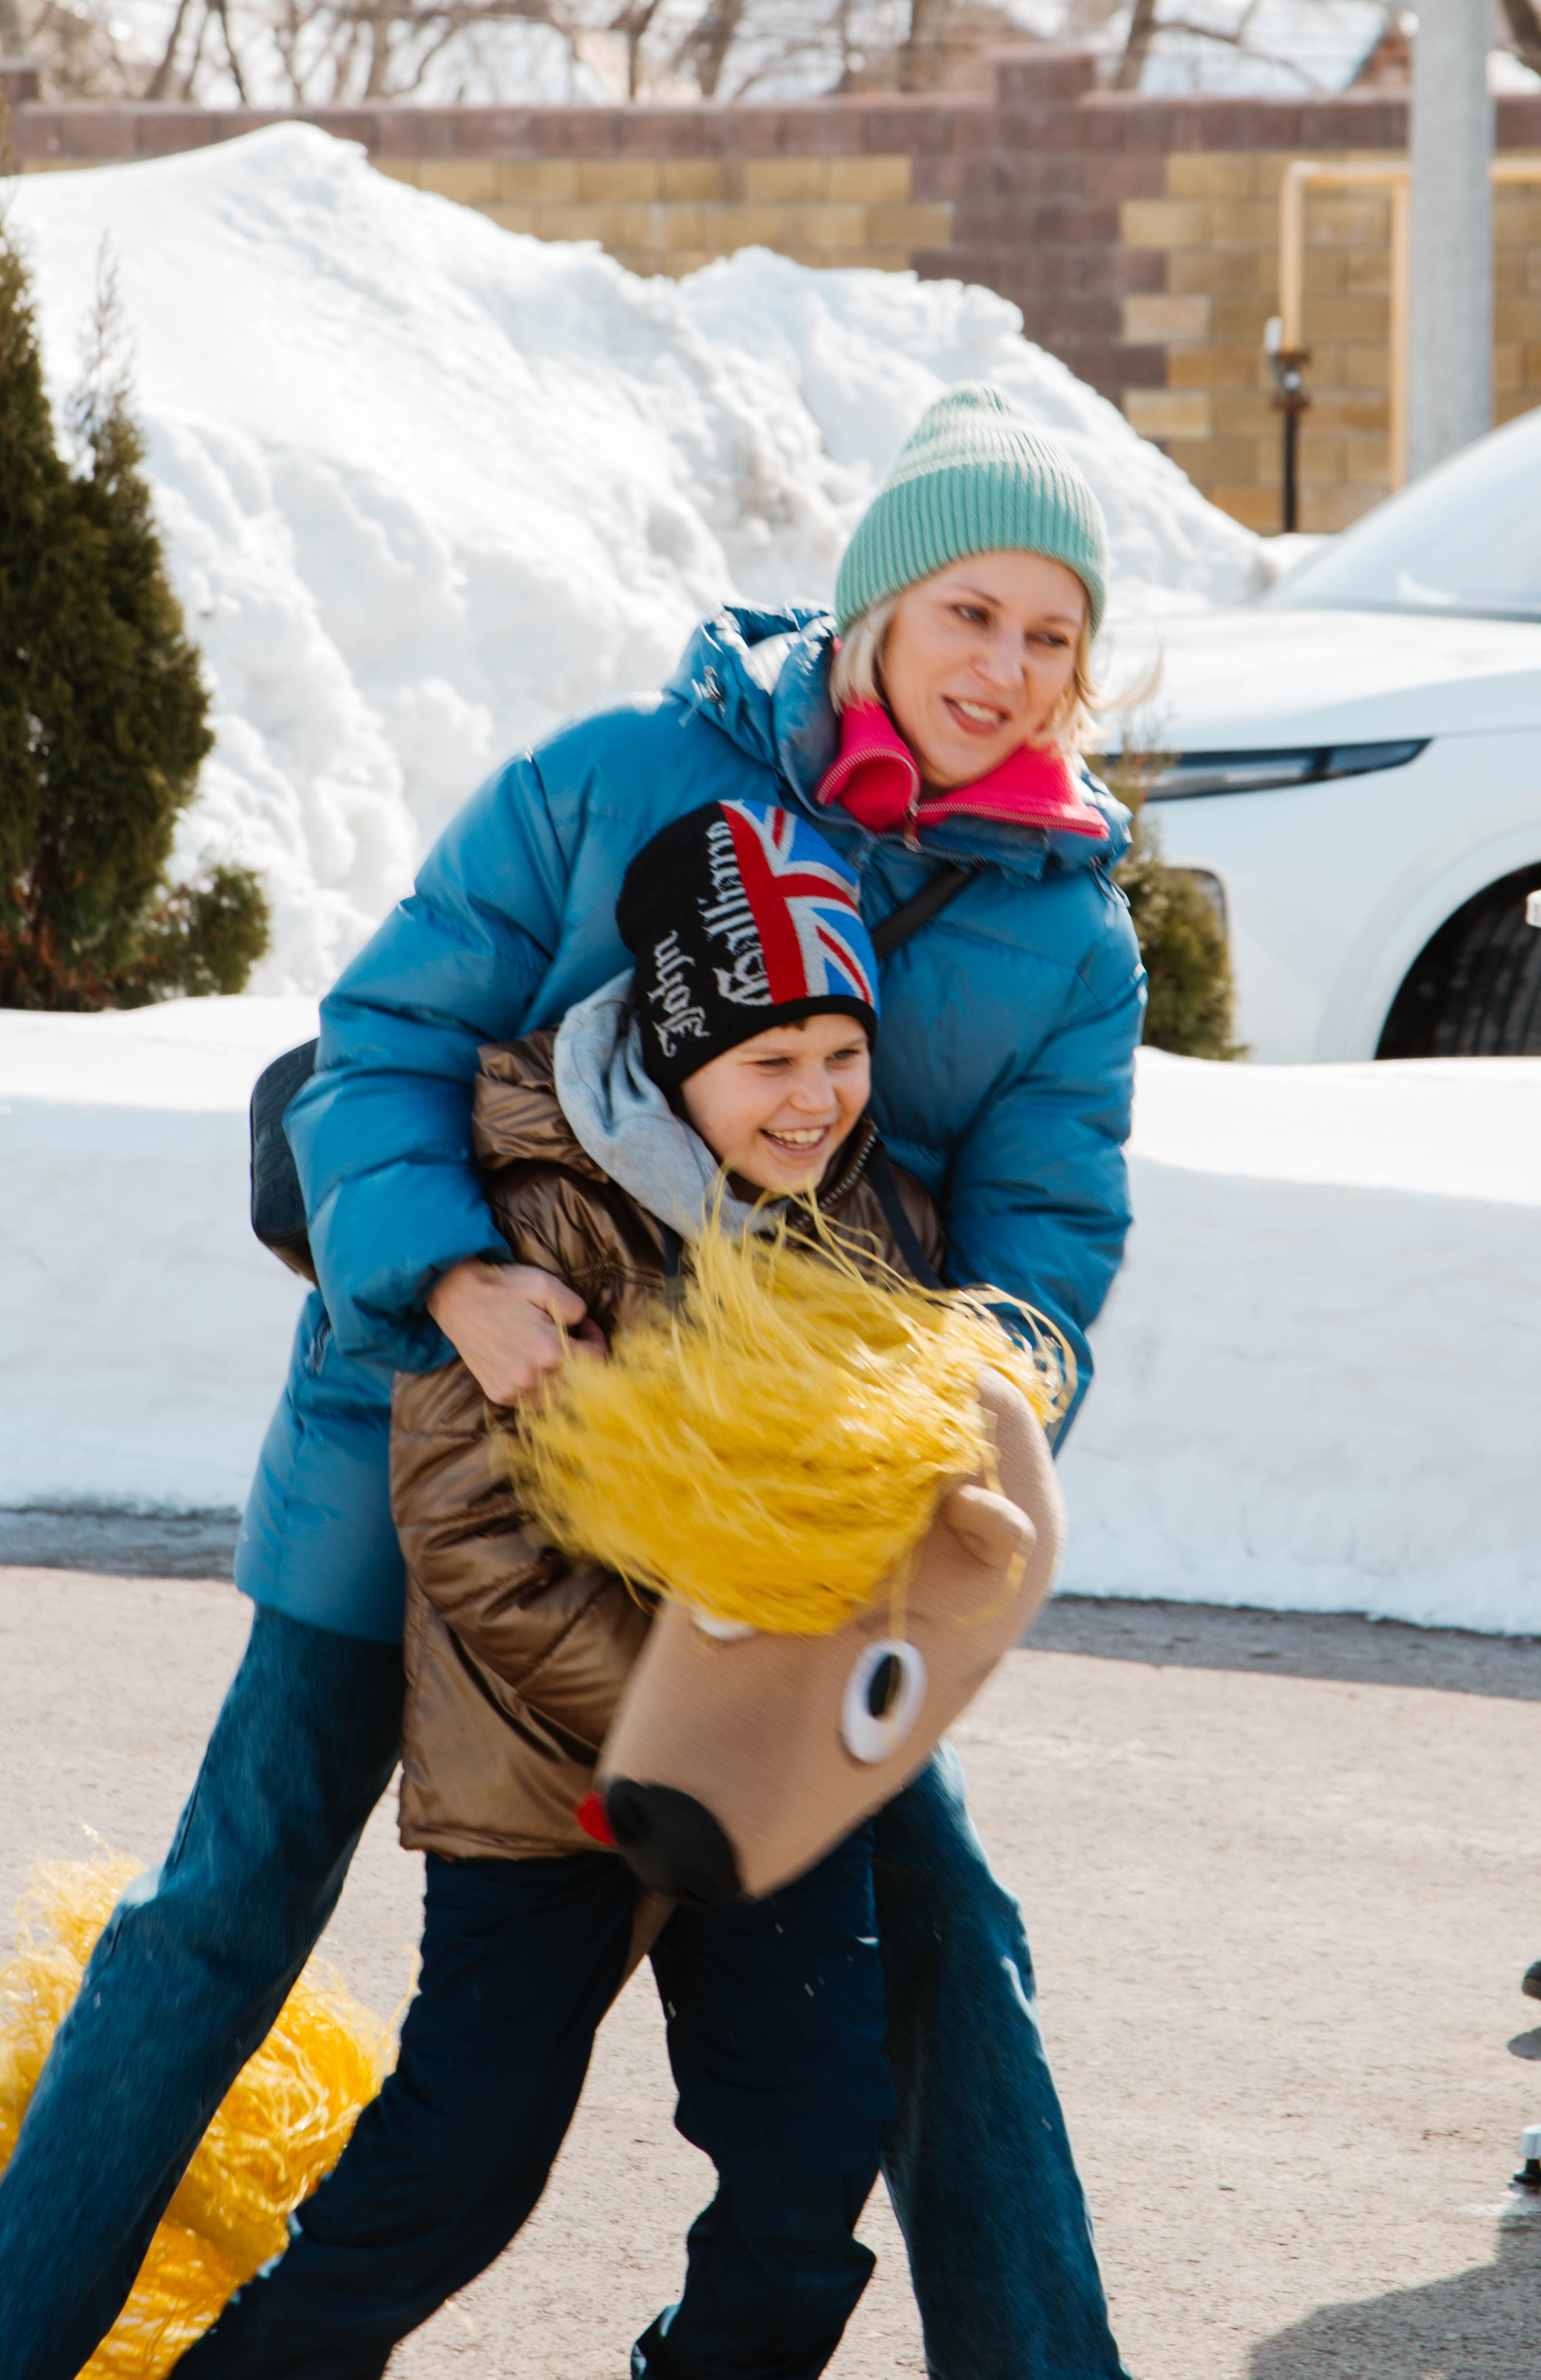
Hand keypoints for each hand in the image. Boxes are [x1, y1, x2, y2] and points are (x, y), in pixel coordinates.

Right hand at [427, 1260, 605, 1404]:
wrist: (457, 1297)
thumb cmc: (503, 1288)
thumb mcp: (546, 1285)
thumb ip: (576, 1307)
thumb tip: (584, 1325)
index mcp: (549, 1351)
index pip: (596, 1360)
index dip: (596, 1340)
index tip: (585, 1327)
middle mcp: (533, 1377)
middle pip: (581, 1384)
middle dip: (584, 1361)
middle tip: (573, 1340)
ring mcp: (514, 1389)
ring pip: (559, 1399)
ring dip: (566, 1380)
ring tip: (555, 1356)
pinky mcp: (499, 1394)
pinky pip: (533, 1402)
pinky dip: (542, 1390)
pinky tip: (536, 1368)